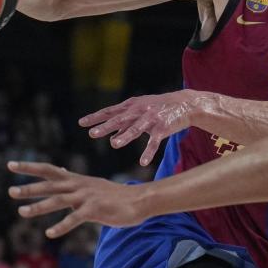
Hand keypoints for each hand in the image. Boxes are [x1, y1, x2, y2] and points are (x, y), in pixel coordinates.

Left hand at [9, 161, 146, 238]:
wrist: (139, 200)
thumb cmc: (115, 195)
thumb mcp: (92, 185)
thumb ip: (75, 182)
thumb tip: (63, 173)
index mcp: (76, 180)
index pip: (49, 170)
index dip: (29, 167)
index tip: (11, 165)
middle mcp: (79, 185)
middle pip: (50, 184)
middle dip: (29, 188)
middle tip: (11, 191)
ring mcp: (86, 197)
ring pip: (58, 200)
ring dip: (39, 206)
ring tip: (22, 212)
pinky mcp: (95, 210)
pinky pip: (74, 219)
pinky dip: (61, 226)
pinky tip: (50, 233)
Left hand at [78, 92, 195, 165]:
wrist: (185, 104)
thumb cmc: (159, 109)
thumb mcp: (140, 112)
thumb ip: (125, 124)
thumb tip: (111, 139)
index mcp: (131, 106)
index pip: (110, 112)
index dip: (96, 117)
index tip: (81, 123)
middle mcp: (139, 111)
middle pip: (119, 119)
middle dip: (105, 127)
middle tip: (92, 134)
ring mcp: (151, 119)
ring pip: (136, 129)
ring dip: (125, 137)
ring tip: (115, 145)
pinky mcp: (163, 128)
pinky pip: (154, 142)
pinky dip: (149, 152)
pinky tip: (143, 162)